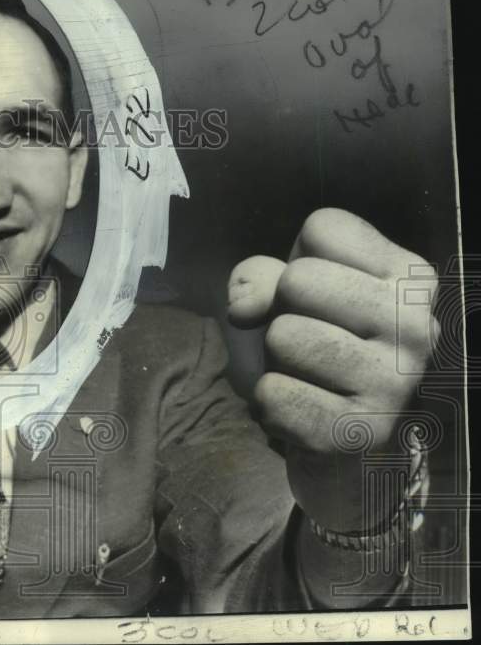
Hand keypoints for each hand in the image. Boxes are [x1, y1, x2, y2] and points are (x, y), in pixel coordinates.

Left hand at [227, 208, 438, 531]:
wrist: (343, 433)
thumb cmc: (318, 340)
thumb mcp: (292, 291)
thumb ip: (260, 276)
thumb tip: (244, 308)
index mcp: (411, 276)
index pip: (323, 227)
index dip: (297, 259)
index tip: (318, 295)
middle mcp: (416, 324)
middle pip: (299, 279)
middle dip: (284, 307)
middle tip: (308, 337)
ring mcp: (397, 381)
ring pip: (284, 335)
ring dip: (277, 356)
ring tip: (307, 371)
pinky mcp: (363, 431)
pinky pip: (276, 395)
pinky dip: (270, 401)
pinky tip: (302, 405)